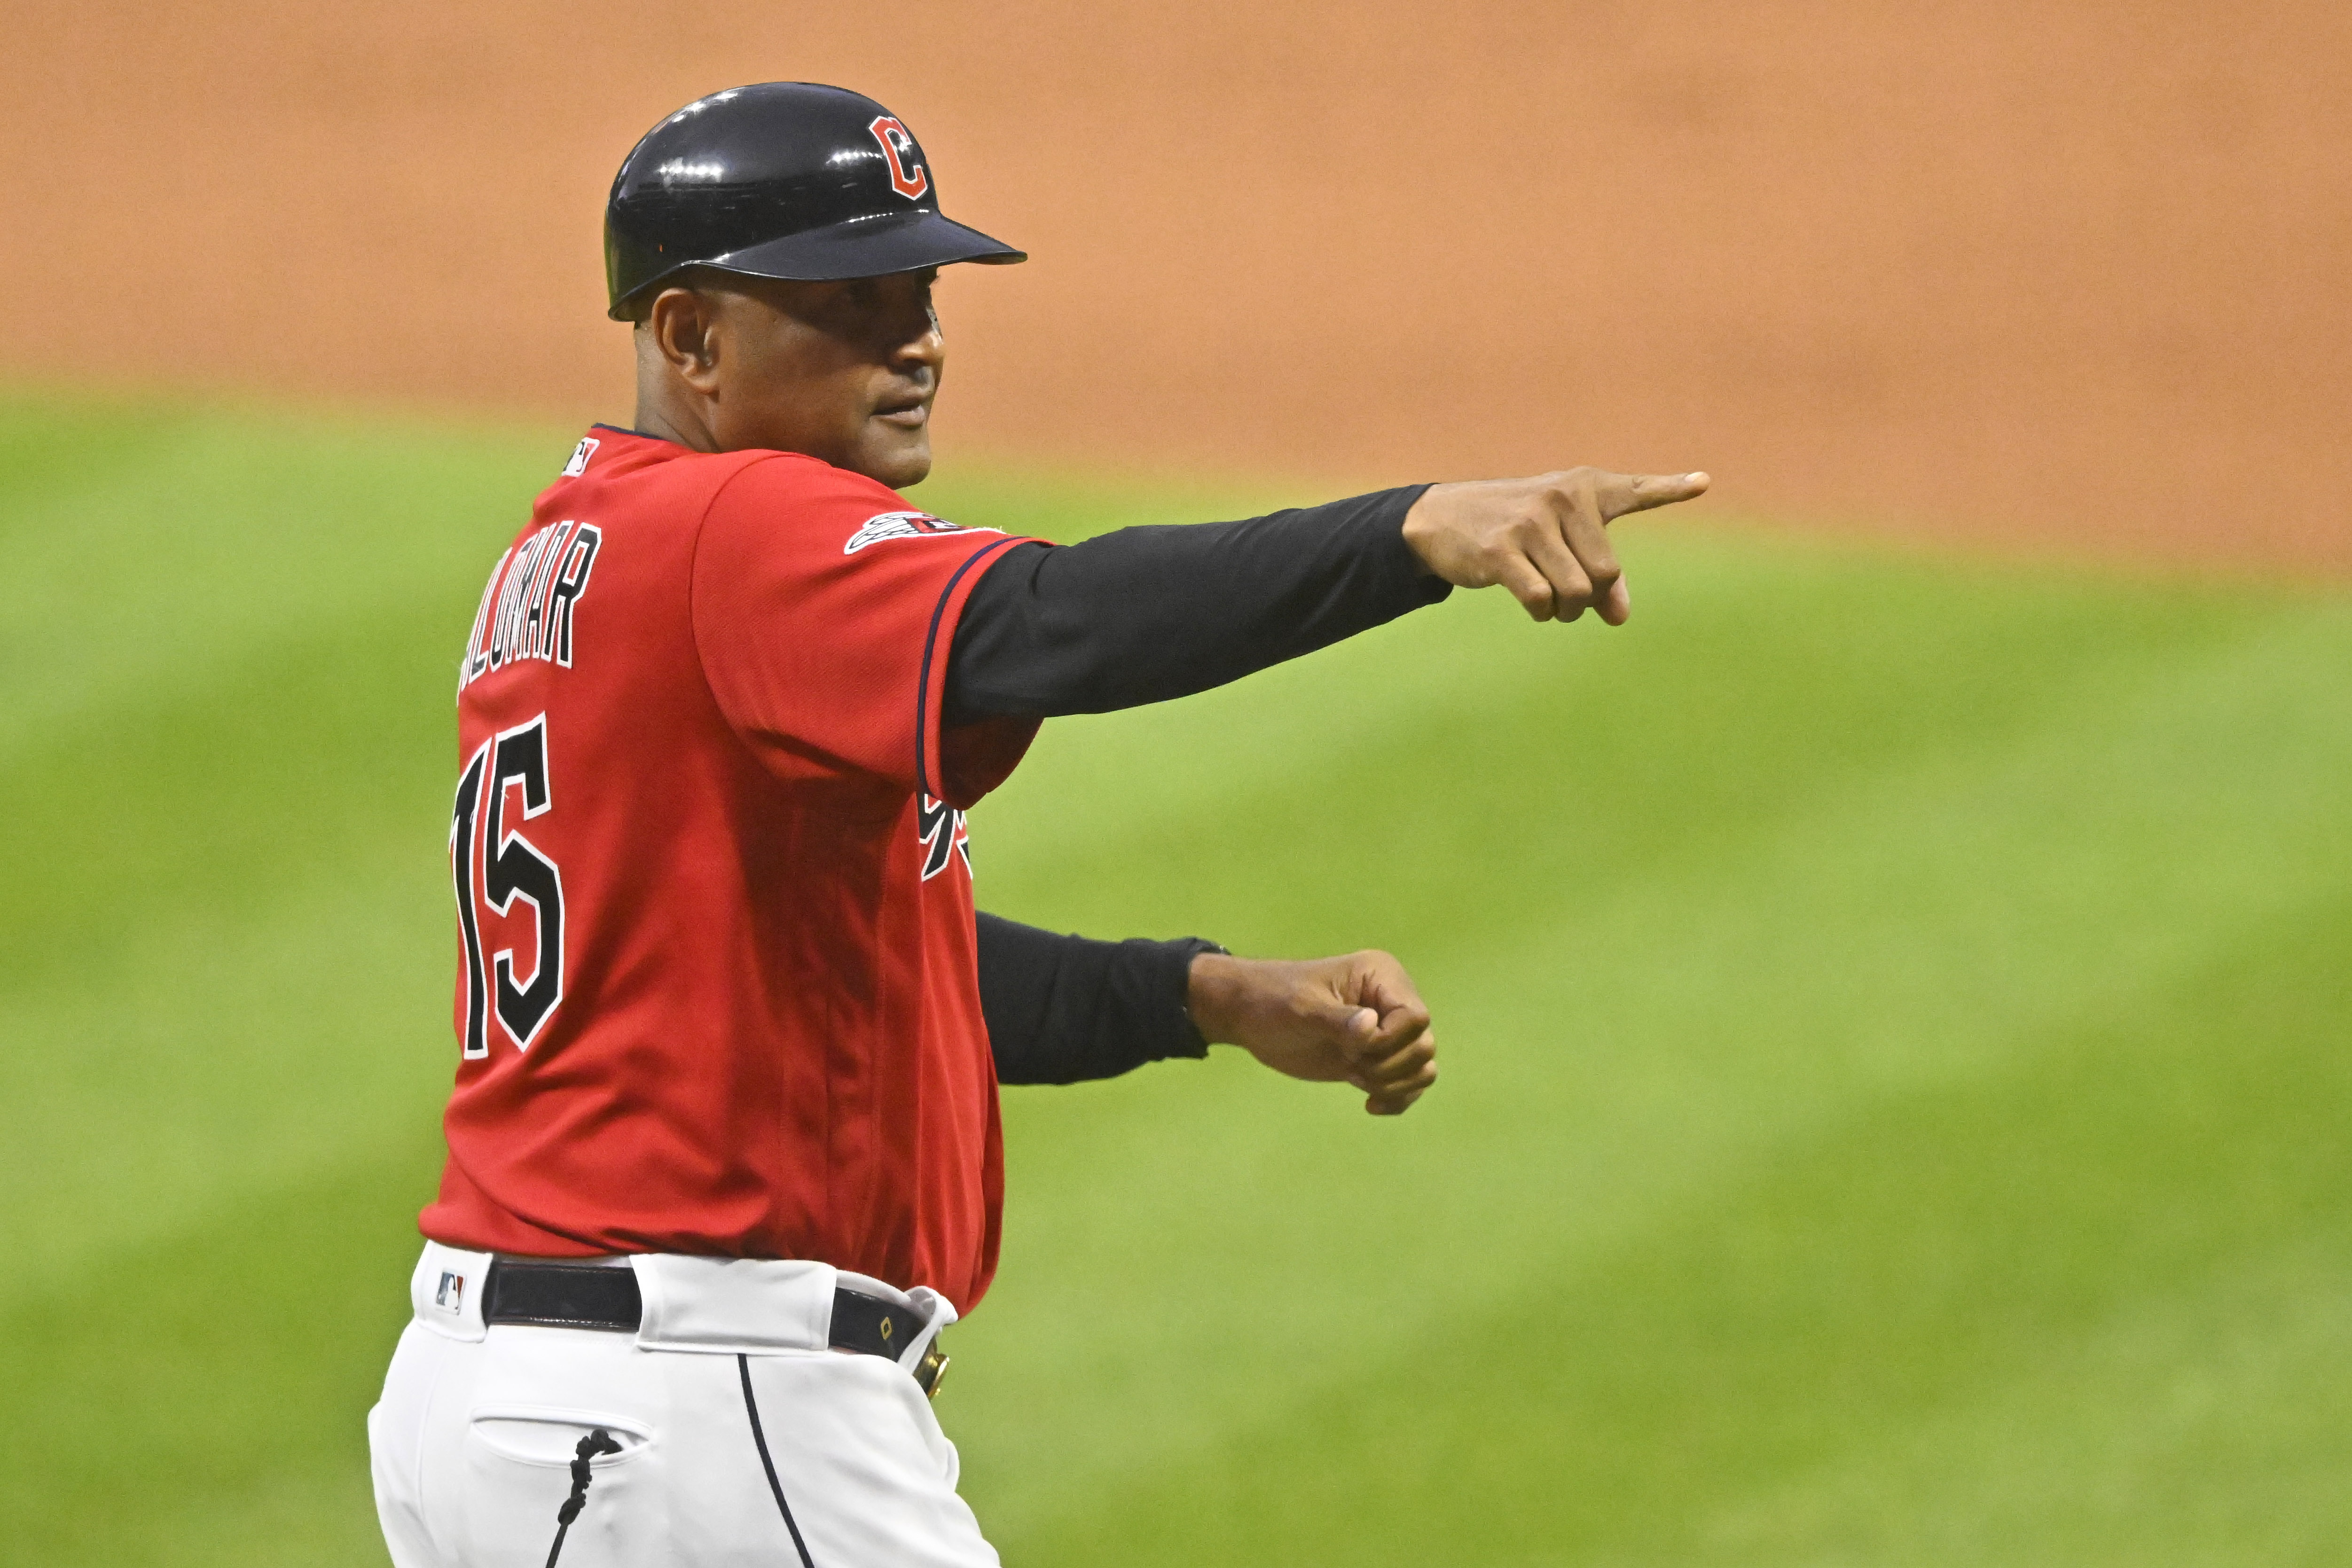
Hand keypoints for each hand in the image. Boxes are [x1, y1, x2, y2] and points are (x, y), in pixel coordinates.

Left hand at [1186, 950, 1436, 1115]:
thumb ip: (1337, 1020)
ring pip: (1423, 1065)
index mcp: (1381, 977)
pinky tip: (1370, 1106)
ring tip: (1358, 1081)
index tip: (1353, 1048)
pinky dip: (1398, 1098)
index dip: (1389, 1042)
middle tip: (1351, 1065)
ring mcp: (1386, 1031)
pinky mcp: (1376, 1057)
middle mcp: (1391, 1001)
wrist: (1249, 1015)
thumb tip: (1371, 1026)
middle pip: (1424, 1044)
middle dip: (1390, 1066)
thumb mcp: (1302, 1008)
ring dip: (1396, 1083)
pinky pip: (1410, 1082)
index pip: (1415, 1018)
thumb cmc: (1272, 1001)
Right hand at [1400, 467, 1710, 624]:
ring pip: (1575, 591)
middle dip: (1594, 599)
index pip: (1634, 491)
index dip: (1670, 487)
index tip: (1703, 483)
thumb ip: (1598, 572)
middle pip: (1606, 573)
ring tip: (1552, 605)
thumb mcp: (1559, 539)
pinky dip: (1541, 612)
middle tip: (1574, 600)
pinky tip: (1533, 605)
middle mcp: (1560, 497)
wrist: (1441, 517)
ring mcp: (1530, 522)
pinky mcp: (1500, 549)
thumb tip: (1619, 617)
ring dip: (1567, 611)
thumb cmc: (1514, 529)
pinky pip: (1540, 598)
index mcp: (1582, 487)